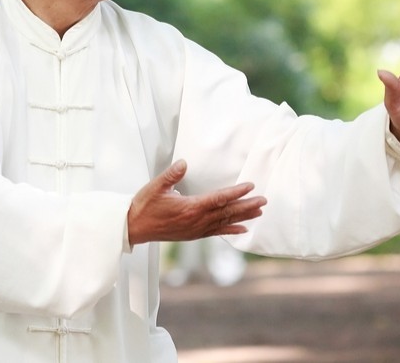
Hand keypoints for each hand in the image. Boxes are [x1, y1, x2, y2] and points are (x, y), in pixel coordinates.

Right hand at [126, 160, 266, 245]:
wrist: (135, 228)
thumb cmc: (145, 205)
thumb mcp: (155, 187)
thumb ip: (171, 175)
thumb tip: (184, 163)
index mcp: (190, 208)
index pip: (218, 199)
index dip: (236, 192)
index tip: (250, 186)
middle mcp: (196, 221)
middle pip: (227, 212)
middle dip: (247, 206)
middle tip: (264, 200)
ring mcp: (196, 230)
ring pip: (225, 223)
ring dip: (243, 217)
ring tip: (259, 212)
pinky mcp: (193, 235)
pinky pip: (216, 232)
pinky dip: (231, 230)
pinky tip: (242, 229)